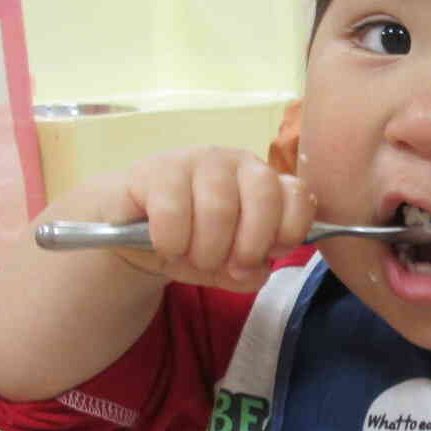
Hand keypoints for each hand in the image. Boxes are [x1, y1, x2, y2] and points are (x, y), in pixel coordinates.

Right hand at [97, 147, 317, 289]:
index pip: (297, 195)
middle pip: (263, 200)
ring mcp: (197, 160)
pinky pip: (173, 212)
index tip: (267, 257)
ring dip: (206, 250)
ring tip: (192, 259)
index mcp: (264, 181)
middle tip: (228, 267)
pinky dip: (172, 242)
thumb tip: (255, 269)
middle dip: (248, 247)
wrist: (133, 229)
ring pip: (219, 209)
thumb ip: (252, 270)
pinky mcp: (157, 169)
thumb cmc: (193, 242)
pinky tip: (167, 247)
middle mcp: (237, 162)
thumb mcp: (229, 265)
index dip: (288, 232)